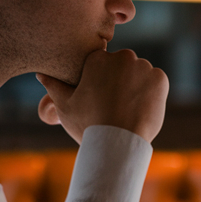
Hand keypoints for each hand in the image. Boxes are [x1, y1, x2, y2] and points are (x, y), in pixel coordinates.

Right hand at [36, 49, 167, 142]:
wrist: (118, 144)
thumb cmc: (88, 126)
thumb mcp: (65, 106)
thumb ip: (54, 86)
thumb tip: (40, 73)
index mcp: (97, 59)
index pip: (102, 63)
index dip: (101, 81)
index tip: (100, 98)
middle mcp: (121, 57)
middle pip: (122, 66)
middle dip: (119, 80)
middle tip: (114, 105)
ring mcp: (143, 67)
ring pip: (140, 73)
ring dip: (136, 85)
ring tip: (127, 109)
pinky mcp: (160, 78)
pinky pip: (156, 81)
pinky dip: (152, 92)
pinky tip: (140, 108)